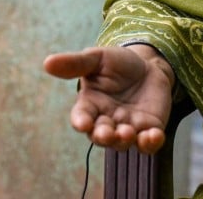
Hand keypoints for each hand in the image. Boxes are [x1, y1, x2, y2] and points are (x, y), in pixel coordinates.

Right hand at [43, 45, 175, 153]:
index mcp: (90, 106)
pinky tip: (154, 136)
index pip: (81, 118)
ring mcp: (128, 127)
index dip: (81, 122)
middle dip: (103, 136)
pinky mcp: (149, 129)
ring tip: (127, 133)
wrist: (149, 65)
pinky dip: (150, 143)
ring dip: (124, 140)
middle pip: (101, 136)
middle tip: (108, 134)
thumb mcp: (98, 59)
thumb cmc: (118, 64)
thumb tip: (47, 62)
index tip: (83, 123)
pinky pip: (148, 143)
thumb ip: (76, 63)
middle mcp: (106, 121)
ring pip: (123, 142)